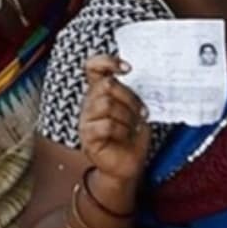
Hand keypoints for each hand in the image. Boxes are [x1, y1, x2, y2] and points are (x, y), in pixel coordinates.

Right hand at [79, 54, 151, 186]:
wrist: (126, 166)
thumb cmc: (130, 138)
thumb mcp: (135, 111)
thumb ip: (131, 95)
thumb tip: (140, 81)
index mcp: (99, 93)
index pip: (93, 67)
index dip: (107, 61)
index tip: (127, 68)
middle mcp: (90, 103)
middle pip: (107, 85)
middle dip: (130, 99)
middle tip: (140, 113)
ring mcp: (86, 119)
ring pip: (107, 104)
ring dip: (127, 117)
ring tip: (132, 128)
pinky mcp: (87, 136)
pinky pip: (106, 125)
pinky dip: (121, 131)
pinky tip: (124, 137)